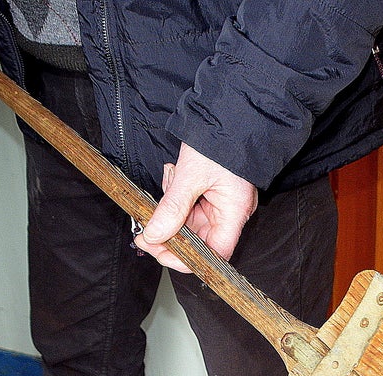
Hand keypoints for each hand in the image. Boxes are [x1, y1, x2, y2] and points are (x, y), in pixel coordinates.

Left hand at [135, 143, 257, 272]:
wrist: (231, 110)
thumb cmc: (220, 138)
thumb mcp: (191, 174)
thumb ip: (172, 208)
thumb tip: (154, 236)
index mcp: (235, 211)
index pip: (216, 253)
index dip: (189, 259)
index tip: (161, 252)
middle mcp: (231, 211)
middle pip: (200, 239)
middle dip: (171, 233)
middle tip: (146, 228)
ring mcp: (222, 202)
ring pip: (191, 222)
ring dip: (172, 211)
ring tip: (170, 181)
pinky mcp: (213, 193)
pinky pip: (191, 205)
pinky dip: (177, 197)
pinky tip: (174, 176)